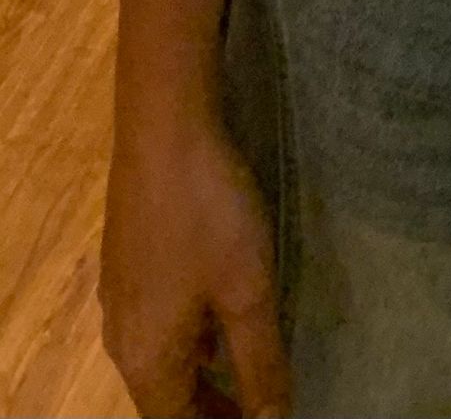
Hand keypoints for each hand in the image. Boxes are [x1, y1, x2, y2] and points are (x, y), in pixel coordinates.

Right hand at [102, 118, 287, 418]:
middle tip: (261, 407)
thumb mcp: (247, 291)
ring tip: (248, 371)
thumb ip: (260, 363)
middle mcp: (123, 337)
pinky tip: (224, 316)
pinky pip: (158, 322)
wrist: (163, 129)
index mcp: (146, 358)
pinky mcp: (128, 262)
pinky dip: (191, 336)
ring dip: (203, 372)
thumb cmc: (208, 214)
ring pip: (162, 357)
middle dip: (211, 408)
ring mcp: (121, 296)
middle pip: (165, 397)